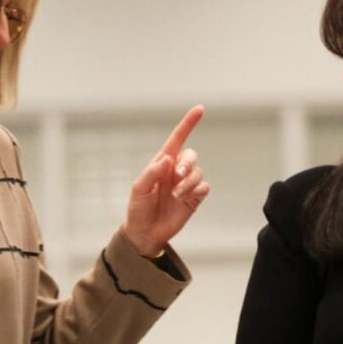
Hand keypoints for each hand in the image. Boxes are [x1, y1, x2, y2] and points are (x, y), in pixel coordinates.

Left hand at [121, 106, 209, 256]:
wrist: (145, 233)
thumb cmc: (138, 209)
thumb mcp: (138, 189)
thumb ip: (151, 172)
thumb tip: (167, 159)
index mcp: (161, 164)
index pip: (176, 139)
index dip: (188, 124)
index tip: (199, 109)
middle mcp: (176, 171)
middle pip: (191, 155)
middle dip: (187, 163)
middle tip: (177, 176)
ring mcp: (186, 184)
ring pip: (198, 172)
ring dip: (189, 182)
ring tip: (176, 195)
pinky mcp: (194, 198)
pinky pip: (204, 186)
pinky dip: (196, 190)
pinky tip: (186, 199)